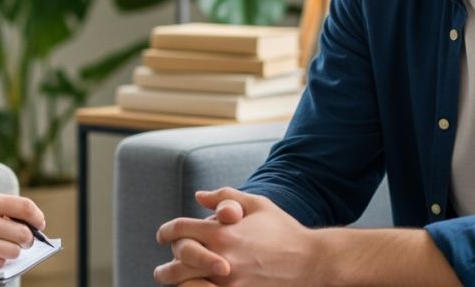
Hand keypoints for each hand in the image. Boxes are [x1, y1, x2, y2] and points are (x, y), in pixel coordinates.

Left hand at [155, 187, 326, 286]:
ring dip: (179, 284)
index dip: (166, 232)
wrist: (313, 261)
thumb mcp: (257, 205)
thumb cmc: (285, 231)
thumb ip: (225, 197)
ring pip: (188, 285)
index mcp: (223, 232)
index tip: (163, 236)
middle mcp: (222, 257)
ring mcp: (230, 281)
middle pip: (178, 262)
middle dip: (166, 267)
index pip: (180, 229)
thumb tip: (198, 196)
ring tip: (175, 284)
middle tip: (162, 271)